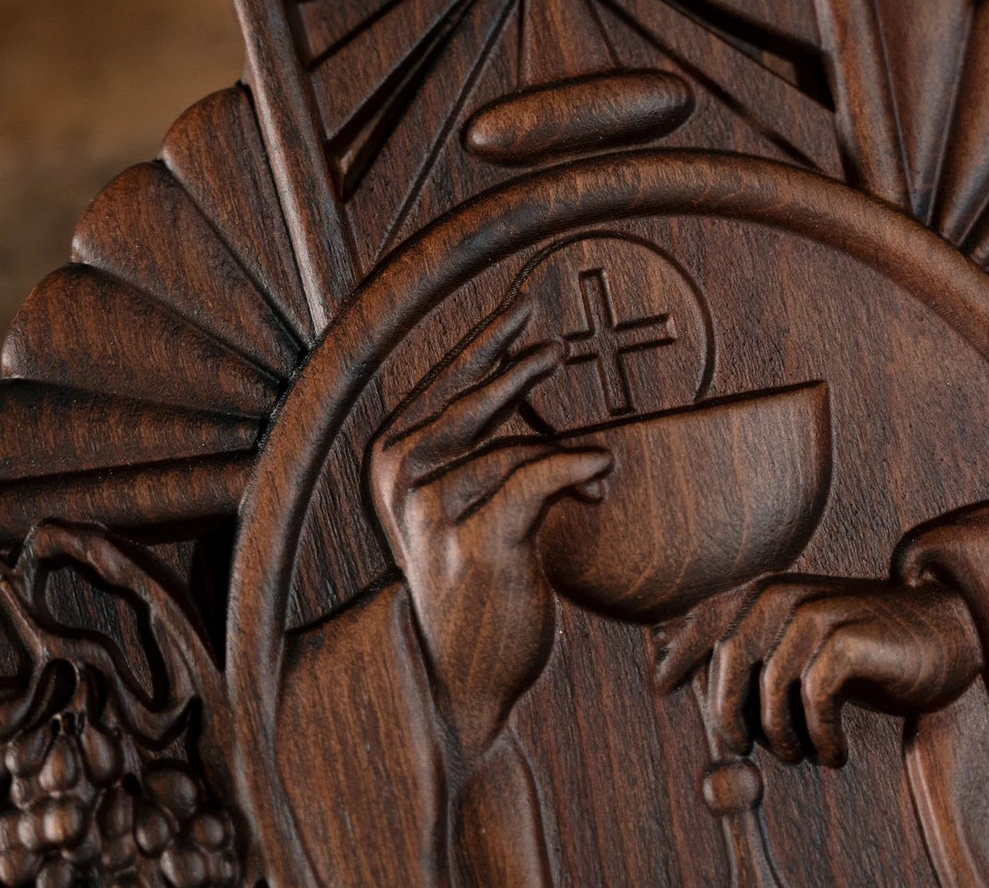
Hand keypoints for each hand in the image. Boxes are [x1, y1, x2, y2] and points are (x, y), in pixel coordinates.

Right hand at [370, 299, 612, 759]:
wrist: (456, 679)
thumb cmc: (465, 582)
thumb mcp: (453, 503)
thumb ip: (475, 444)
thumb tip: (523, 369)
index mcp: (388, 460)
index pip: (441, 385)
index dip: (483, 344)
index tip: (521, 309)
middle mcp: (398, 477)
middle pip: (471, 402)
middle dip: (516, 367)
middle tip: (555, 346)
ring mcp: (431, 510)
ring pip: (513, 448)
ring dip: (562, 456)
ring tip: (597, 471)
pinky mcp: (475, 541)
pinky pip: (534, 479)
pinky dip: (573, 468)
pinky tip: (600, 471)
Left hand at [655, 574, 982, 767]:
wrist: (944, 631)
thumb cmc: (864, 648)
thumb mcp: (801, 649)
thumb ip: (753, 661)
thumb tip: (689, 697)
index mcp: (764, 591)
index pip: (704, 621)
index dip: (676, 654)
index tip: (659, 686)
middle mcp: (782, 594)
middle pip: (726, 663)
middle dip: (729, 717)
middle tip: (748, 750)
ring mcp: (814, 613)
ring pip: (767, 689)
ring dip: (782, 738)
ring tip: (804, 754)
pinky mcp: (846, 640)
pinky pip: (812, 701)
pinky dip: (819, 739)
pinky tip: (834, 754)